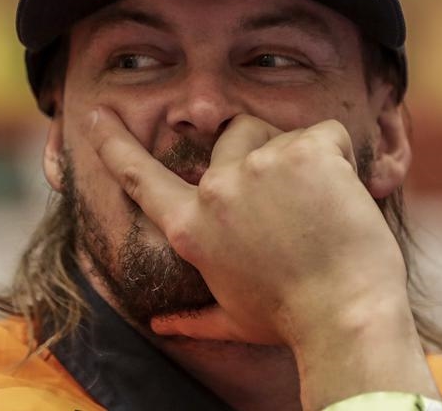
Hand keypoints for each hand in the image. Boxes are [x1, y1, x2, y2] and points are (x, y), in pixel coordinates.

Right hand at [88, 108, 407, 345]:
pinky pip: (327, 133)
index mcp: (192, 228)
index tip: (95, 114)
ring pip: (283, 132)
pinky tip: (346, 195)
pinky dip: (342, 156)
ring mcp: (258, 166)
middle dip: (262, 149)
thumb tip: (161, 328)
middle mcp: (216, 190)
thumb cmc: (293, 319)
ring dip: (305, 160)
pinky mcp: (303, 153)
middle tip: (293, 198)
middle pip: (234, 132)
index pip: (140, 178)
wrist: (346, 318)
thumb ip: (194, 318)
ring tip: (321, 209)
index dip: (113, 143)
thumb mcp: (234, 318)